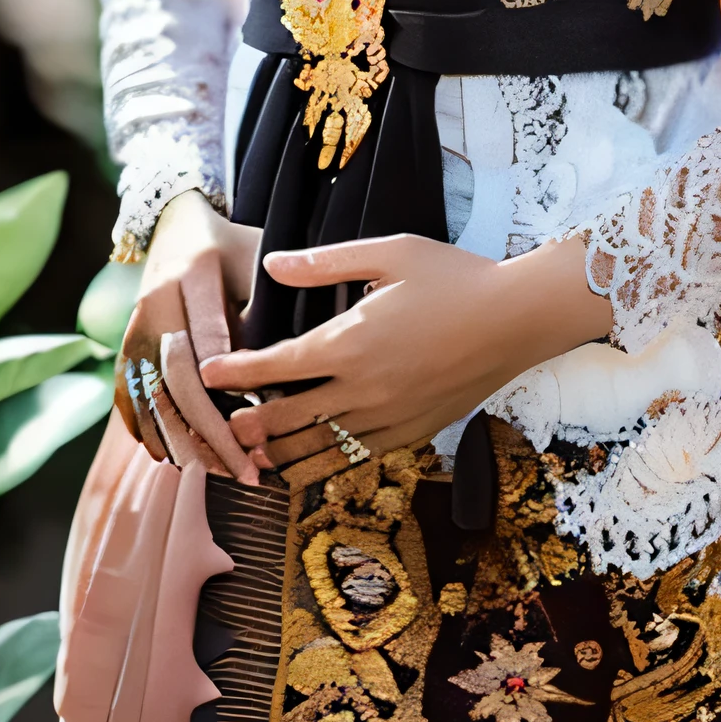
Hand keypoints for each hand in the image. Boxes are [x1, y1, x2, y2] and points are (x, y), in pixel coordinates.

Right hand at [116, 189, 261, 480]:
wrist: (174, 224)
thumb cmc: (232, 246)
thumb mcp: (256, 256)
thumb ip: (264, 302)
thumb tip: (280, 367)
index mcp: (194, 272)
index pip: (205, 323)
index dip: (221, 363)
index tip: (246, 400)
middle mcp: (157, 302)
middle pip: (178, 373)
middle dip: (211, 426)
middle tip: (244, 466)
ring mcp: (135, 327)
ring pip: (153, 394)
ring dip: (184, 440)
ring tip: (221, 473)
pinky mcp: (125, 346)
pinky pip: (131, 397)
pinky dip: (151, 431)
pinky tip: (178, 460)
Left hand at [201, 232, 610, 472]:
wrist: (515, 320)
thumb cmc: (453, 277)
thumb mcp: (389, 254)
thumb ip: (326, 263)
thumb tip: (272, 264)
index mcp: (350, 342)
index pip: (277, 366)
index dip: (236, 372)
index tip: (206, 375)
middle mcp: (363, 388)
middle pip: (289, 418)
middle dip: (249, 425)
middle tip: (219, 429)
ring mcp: (388, 417)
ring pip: (320, 448)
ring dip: (282, 455)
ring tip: (254, 460)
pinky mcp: (412, 433)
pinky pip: (358, 458)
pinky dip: (327, 465)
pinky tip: (311, 467)